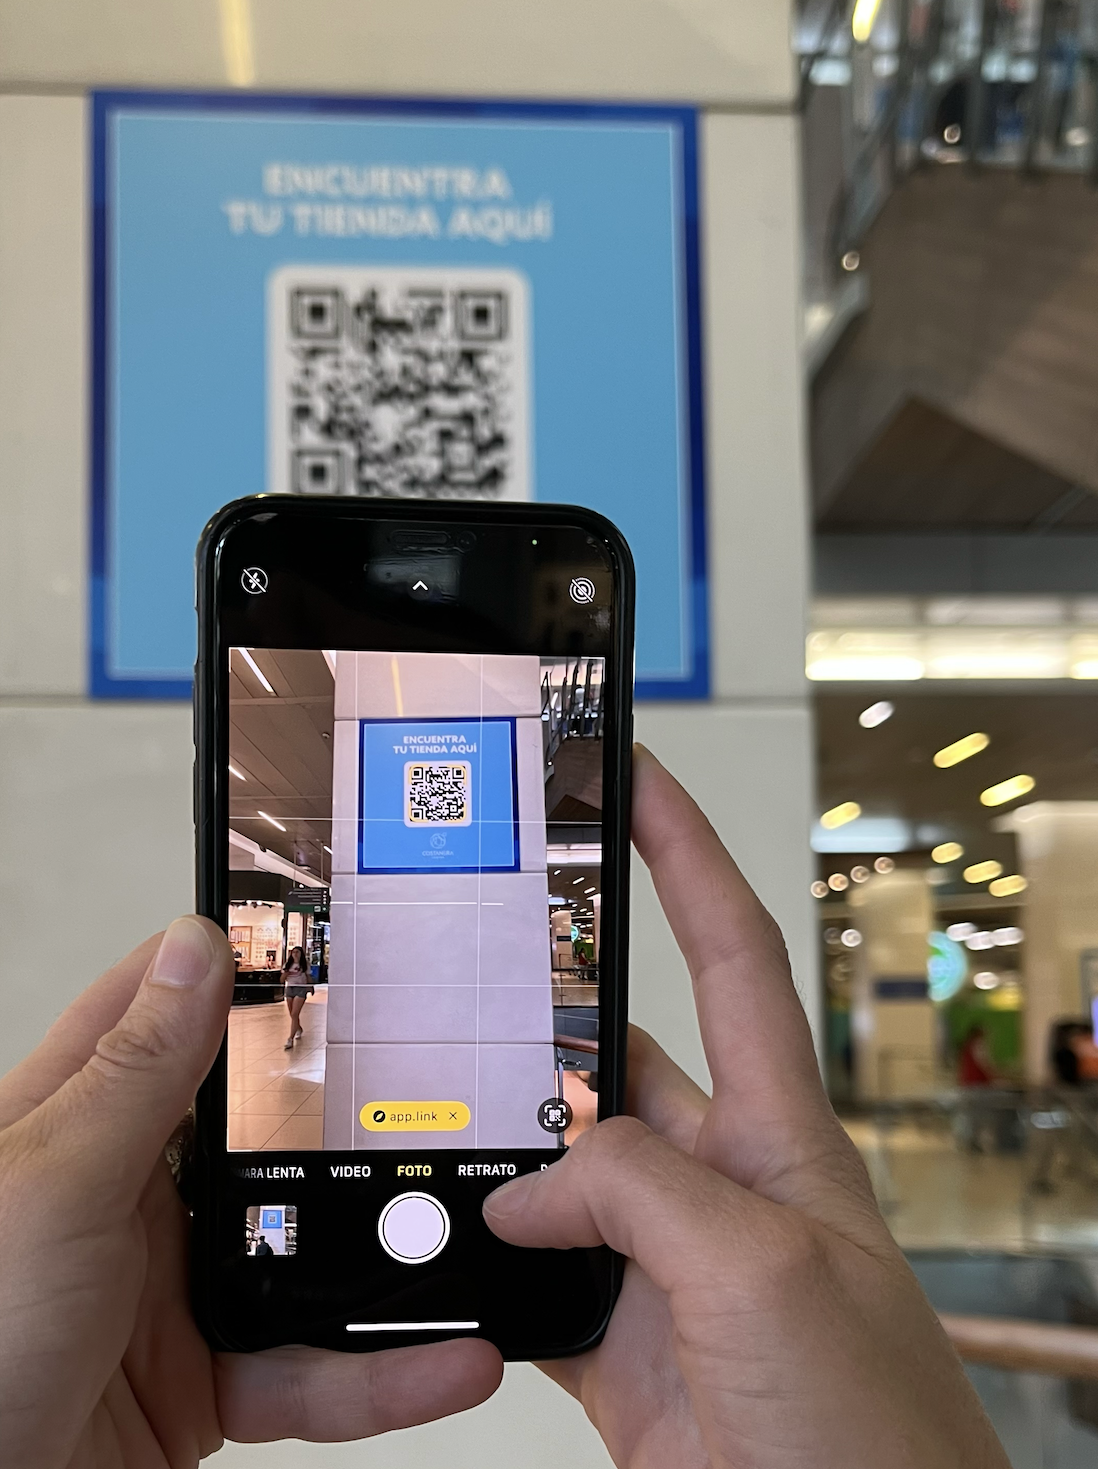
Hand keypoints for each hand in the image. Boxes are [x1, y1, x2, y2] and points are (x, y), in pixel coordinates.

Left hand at [0, 917, 501, 1467]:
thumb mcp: (52, 1189)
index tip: (312, 928)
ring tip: (465, 1229)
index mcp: (74, 1130)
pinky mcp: (205, 1382)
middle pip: (257, 1130)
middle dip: (341, 1109)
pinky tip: (444, 1361)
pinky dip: (382, 1374)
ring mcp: (169, 1293)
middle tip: (431, 1069)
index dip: (227, 969)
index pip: (155, 1017)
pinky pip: (311, 1370)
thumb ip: (134, 1076)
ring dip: (386, 1253)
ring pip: (303, 1251)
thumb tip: (195, 951)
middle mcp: (125, 1200)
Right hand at [485, 747, 1008, 1468]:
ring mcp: (664, 1267)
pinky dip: (481, 1265)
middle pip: (618, 1062)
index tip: (637, 781)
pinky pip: (531, 1279)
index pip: (732, 958)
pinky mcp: (619, 1345)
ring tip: (424, 1111)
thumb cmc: (875, 1437)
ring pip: (560, 1171)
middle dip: (549, 1014)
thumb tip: (532, 1191)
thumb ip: (642, 1199)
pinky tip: (440, 1250)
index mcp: (780, 1136)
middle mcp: (718, 1187)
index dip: (687, 858)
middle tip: (466, 957)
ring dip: (499, 1155)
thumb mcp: (764, 1275)